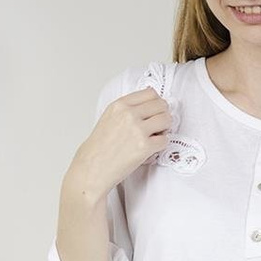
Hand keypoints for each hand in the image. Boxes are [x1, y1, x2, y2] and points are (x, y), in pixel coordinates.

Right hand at [69, 86, 173, 201]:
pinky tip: (151, 148)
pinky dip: (161, 144)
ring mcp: (137, 130)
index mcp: (120, 105)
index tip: (155, 111)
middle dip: (163, 115)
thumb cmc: (100, 146)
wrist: (93, 167)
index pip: (151, 93)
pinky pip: (165, 140)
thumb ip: (128, 109)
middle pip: (161, 105)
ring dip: (164, 128)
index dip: (156, 103)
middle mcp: (129, 114)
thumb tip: (151, 103)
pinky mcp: (144, 146)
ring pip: (166, 120)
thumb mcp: (110, 117)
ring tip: (155, 136)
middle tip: (158, 125)